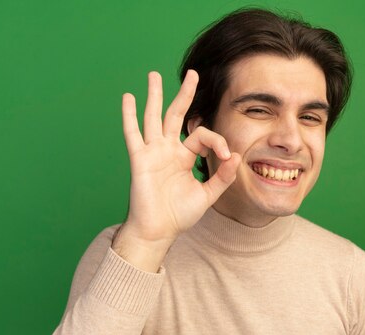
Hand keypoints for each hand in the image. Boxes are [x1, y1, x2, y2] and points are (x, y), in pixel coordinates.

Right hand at [118, 70, 240, 245]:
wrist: (158, 230)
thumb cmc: (179, 215)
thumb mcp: (207, 195)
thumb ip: (222, 177)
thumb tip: (236, 156)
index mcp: (185, 157)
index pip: (202, 135)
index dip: (217, 141)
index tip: (226, 156)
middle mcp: (168, 150)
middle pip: (177, 115)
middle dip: (185, 94)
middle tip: (192, 73)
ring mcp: (153, 152)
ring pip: (154, 117)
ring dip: (155, 96)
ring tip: (154, 74)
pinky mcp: (140, 159)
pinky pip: (133, 134)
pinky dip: (129, 116)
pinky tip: (128, 98)